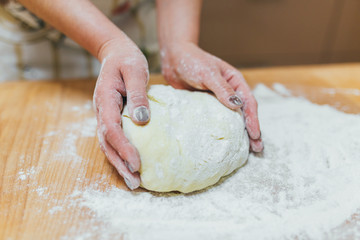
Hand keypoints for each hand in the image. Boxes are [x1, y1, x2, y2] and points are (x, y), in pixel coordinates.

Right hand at [93, 37, 149, 189]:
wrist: (115, 52)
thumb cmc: (127, 59)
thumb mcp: (135, 71)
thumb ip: (138, 95)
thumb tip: (143, 121)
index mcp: (106, 99)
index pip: (112, 129)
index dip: (123, 148)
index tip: (137, 163)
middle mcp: (102, 111)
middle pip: (106, 143)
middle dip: (120, 164)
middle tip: (135, 183)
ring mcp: (105, 115)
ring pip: (108, 145)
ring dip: (119, 164)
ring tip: (134, 182)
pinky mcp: (112, 117)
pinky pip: (113, 139)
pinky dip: (121, 154)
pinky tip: (132, 164)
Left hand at [161, 42, 262, 151]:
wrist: (173, 59)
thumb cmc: (192, 61)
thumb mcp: (208, 73)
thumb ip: (222, 88)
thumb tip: (237, 105)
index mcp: (235, 82)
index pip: (249, 102)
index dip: (253, 120)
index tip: (255, 135)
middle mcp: (229, 92)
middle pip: (244, 113)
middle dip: (251, 131)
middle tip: (257, 149)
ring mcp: (217, 100)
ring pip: (231, 119)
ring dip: (238, 134)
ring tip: (245, 151)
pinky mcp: (205, 106)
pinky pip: (214, 120)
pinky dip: (220, 131)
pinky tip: (221, 142)